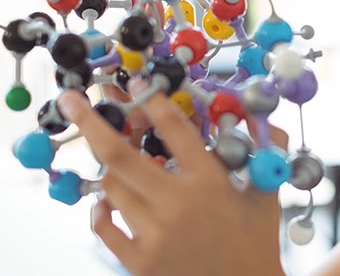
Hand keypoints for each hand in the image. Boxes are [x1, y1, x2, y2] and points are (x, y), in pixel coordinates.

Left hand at [57, 87, 286, 275]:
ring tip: (114, 160)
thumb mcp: (266, 192)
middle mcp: (178, 204)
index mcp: (211, 181)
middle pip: (120, 155)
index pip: (174, 128)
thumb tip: (260, 113)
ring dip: (108, 169)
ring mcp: (155, 235)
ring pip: (111, 188)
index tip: (136, 81)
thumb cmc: (258, 240)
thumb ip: (264, 149)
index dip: (151, 99)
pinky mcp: (140, 262)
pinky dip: (100, 210)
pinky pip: (105, 227)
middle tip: (73, 98)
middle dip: (91, 121)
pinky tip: (106, 202)